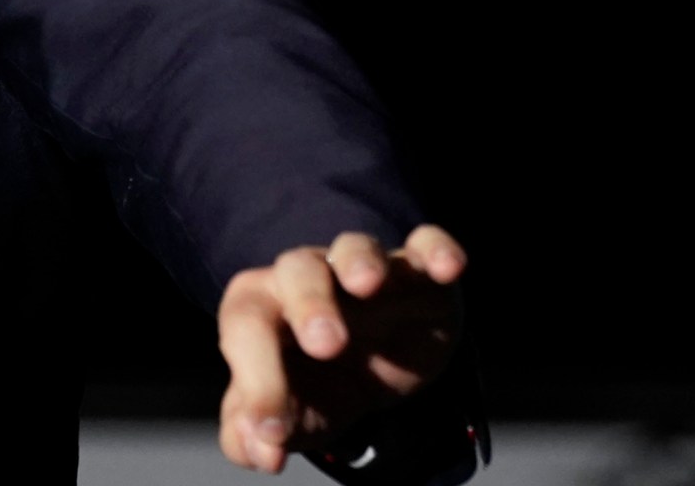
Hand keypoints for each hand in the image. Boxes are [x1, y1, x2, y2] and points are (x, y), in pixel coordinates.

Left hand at [215, 224, 466, 474]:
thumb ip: (255, 429)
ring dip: (360, 260)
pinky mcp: (419, 274)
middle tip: (325, 345)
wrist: (377, 367)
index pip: (247, 327)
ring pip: (355, 248)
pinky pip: (426, 245)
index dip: (256, 381)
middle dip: (309, 301)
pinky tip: (447, 268)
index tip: (273, 432)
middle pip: (297, 269)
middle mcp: (310, 280)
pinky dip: (435, 249)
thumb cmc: (321, 382)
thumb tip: (256, 449)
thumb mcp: (291, 413)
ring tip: (368, 284)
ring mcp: (366, 271)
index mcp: (265, 310)